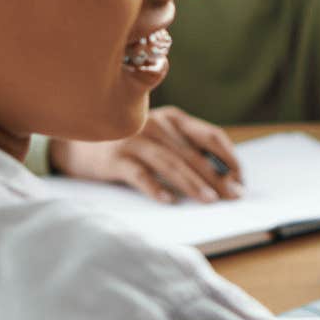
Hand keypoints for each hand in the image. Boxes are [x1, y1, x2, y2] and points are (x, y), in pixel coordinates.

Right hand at [50, 106, 242, 203]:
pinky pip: (139, 175)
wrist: (79, 142)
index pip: (210, 136)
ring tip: (210, 200)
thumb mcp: (161, 136)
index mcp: (173, 118)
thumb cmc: (131, 143)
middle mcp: (155, 124)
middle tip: (233, 196)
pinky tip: (169, 201)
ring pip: (170, 164)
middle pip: (193, 154)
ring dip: (192, 183)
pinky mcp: (115, 158)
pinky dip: (155, 188)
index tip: (240, 179)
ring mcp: (134, 140)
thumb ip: (187, 148)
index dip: (229, 157)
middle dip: (217, 176)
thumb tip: (225, 176)